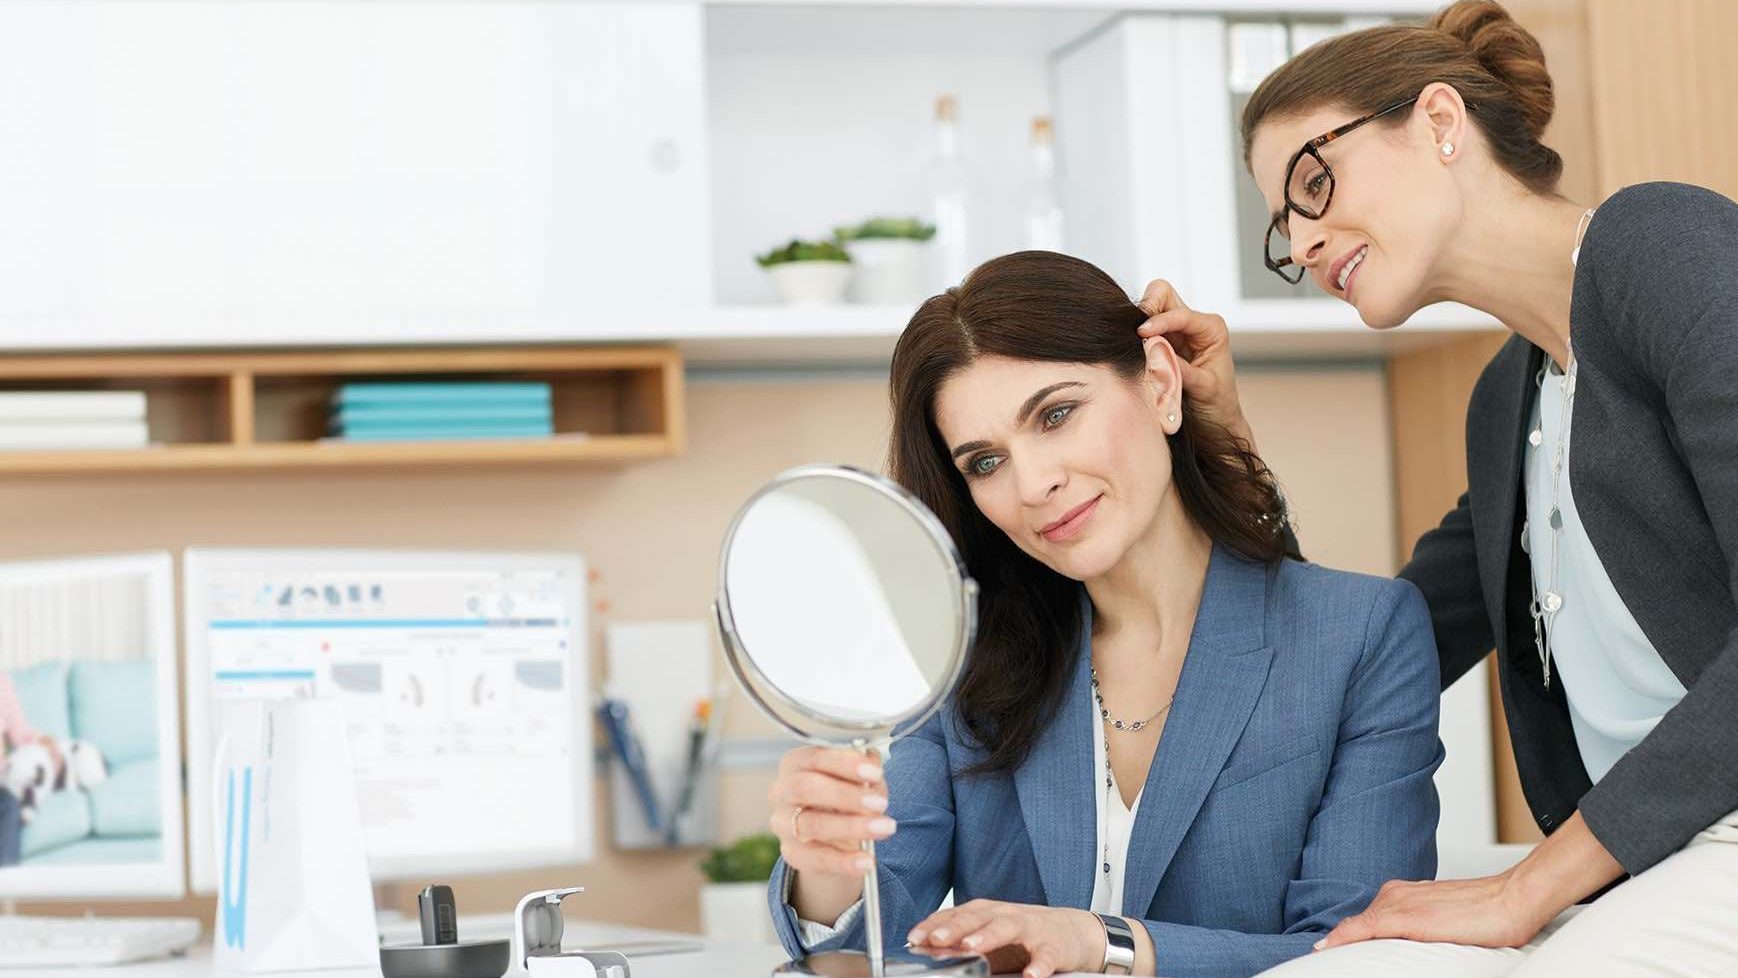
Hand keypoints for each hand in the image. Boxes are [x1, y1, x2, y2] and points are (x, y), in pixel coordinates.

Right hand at [768, 746, 891, 879]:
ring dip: (851, 827)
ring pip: (811, 824)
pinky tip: (867, 862)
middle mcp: (782, 791)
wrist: (834, 836)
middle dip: (846, 795)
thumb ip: (865, 775)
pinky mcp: (791, 853)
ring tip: (883, 828)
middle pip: (805, 788)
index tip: (875, 773)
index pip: (815, 757)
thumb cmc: (846, 797)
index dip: (845, 764)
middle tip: (880, 803)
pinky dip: (844, 862)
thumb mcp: (859, 780)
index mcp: (796, 763)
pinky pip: (815, 859)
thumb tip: (874, 774)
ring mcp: (782, 824)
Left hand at [907, 900, 1101, 977]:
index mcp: (986, 912)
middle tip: (936, 939)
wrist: (1073, 932)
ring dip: (988, 936)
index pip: (955, 915)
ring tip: (972, 947)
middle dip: (954, 927)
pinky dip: (1039, 964)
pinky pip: (1045, 955)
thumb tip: (929, 953)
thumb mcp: (991, 937)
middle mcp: (1005, 915)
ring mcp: (1030, 928)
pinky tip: (1031, 975)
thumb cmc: (1025, 935)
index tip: (914, 938)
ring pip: (1007, 928)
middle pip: (977, 918)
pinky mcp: (1053, 946)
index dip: (934, 925)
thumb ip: (964, 944)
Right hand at [1135, 280, 1251, 447]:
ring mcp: (1175, 333)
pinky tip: (1135, 355)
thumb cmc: (1217, 405)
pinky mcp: (1160, 344)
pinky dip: (1134, 339)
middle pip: (1162, 295)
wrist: (1215, 425)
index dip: (1159, 321)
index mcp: (1211, 328)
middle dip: (1147, 308)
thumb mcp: (1203, 388)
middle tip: (1136, 333)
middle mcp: (1193, 325)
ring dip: (1139, 325)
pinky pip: (1141, 331)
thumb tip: (1152, 351)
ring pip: (1149, 309)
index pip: (1180, 313)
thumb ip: (1179, 368)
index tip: (1141, 334)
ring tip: (1136, 349)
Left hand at [1317, 811, 1621, 951]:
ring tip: (1320, 957)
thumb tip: (1412, 944)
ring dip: (1338, 942)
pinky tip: (1328, 948)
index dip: (1345, 937)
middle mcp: (1395, 894)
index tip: (1325, 951)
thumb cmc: (1488, 910)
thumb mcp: (1443, 918)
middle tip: (1318, 959)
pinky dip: (1345, 938)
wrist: (1515, 897)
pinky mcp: (1408, 917)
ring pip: (1356, 925)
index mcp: (1402, 895)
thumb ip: (1421, 926)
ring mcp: (1400, 904)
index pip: (1364, 920)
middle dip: (1339, 942)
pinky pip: (1365, 928)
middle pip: (1357, 923)